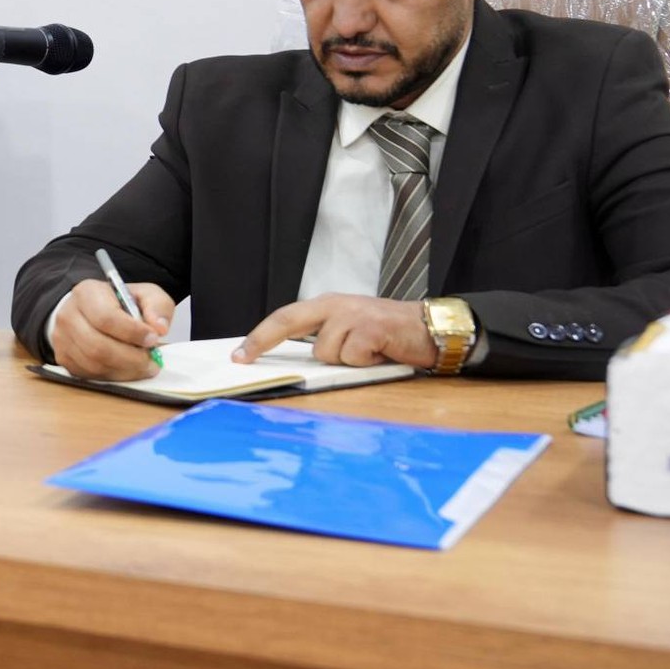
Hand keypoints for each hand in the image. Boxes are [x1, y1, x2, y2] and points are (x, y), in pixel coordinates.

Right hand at [49, 278, 174, 380]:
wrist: (91, 310)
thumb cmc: (118, 303)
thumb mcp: (144, 294)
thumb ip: (157, 306)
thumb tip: (159, 328)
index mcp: (87, 293)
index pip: (106, 318)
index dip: (132, 333)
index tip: (153, 339)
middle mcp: (68, 315)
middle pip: (98, 346)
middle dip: (130, 358)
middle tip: (152, 361)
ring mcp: (62, 339)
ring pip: (93, 364)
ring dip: (124, 370)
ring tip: (142, 366)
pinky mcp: (63, 358)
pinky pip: (89, 375)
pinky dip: (113, 376)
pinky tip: (126, 369)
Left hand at [235, 295, 435, 369]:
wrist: (430, 328)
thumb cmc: (387, 334)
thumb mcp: (350, 330)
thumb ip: (324, 338)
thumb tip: (292, 361)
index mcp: (326, 305)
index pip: (284, 318)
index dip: (259, 337)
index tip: (239, 355)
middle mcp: (335, 305)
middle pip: (287, 321)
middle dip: (262, 340)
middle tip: (244, 358)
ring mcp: (352, 315)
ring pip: (324, 351)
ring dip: (345, 360)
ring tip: (367, 353)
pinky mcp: (371, 328)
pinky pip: (351, 357)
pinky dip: (365, 363)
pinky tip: (380, 354)